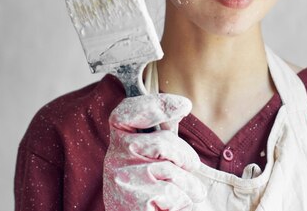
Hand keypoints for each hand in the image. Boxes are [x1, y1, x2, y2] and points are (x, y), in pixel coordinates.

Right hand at [103, 94, 206, 210]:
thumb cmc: (149, 191)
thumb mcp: (152, 159)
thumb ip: (162, 137)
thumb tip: (181, 107)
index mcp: (118, 142)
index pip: (126, 114)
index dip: (155, 105)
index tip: (185, 105)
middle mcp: (114, 158)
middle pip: (163, 142)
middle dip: (186, 156)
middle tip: (192, 166)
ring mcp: (123, 179)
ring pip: (173, 170)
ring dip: (188, 184)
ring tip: (183, 193)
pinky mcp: (134, 201)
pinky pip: (174, 193)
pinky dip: (182, 201)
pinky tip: (170, 206)